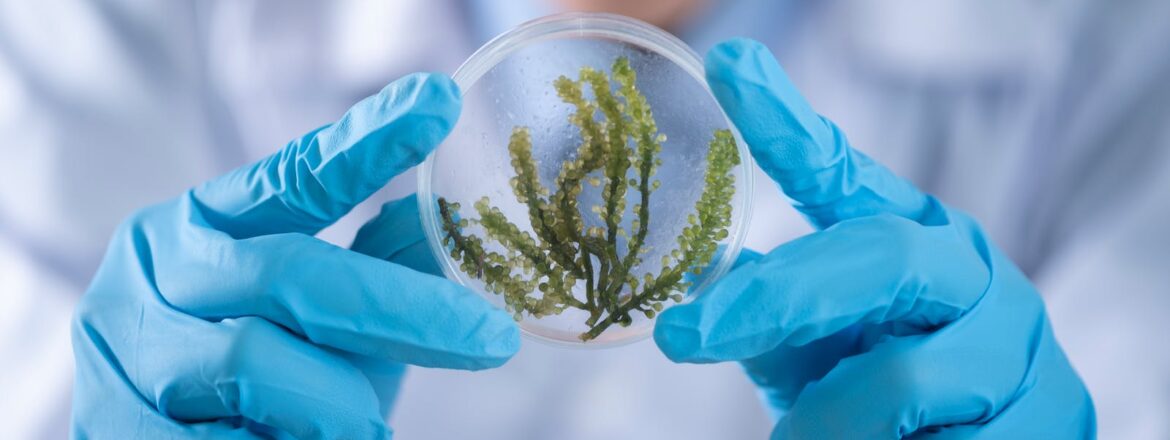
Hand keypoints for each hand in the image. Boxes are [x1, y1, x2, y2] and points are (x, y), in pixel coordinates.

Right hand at [71, 74, 519, 438]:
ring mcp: (127, 349)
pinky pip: (220, 433)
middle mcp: (157, 271)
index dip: (366, 143)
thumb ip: (375, 267)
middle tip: (492, 338)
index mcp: (204, 223)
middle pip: (287, 272)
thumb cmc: (258, 378)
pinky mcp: (115, 425)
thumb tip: (456, 220)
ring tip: (370, 427)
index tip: (440, 104)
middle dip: (403, 310)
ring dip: (337, 402)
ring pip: (252, 361)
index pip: (292, 175)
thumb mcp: (321, 317)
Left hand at [654, 39, 1094, 438]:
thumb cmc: (891, 405)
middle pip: (880, 257)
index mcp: (912, 238)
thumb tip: (711, 283)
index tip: (729, 65)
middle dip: (778, 299)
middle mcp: (970, 275)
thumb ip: (778, 314)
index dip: (786, 123)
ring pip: (904, 378)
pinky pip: (944, 438)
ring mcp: (1016, 346)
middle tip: (684, 335)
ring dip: (827, 421)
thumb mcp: (823, 350)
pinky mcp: (1050, 416)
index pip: (844, 173)